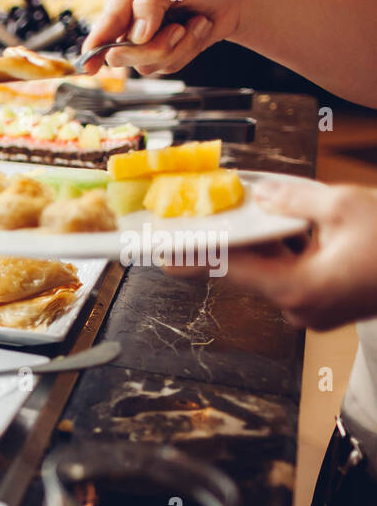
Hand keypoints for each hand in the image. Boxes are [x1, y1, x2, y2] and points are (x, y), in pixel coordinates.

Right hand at [81, 0, 245, 75]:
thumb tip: (138, 34)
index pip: (104, 24)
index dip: (94, 48)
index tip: (90, 66)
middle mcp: (131, 20)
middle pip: (120, 53)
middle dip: (152, 48)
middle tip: (176, 30)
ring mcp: (144, 41)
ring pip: (144, 65)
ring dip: (177, 47)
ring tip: (193, 24)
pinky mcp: (161, 55)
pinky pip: (165, 68)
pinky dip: (187, 51)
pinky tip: (197, 30)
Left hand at [163, 181, 376, 330]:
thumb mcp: (345, 206)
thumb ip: (294, 199)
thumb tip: (260, 193)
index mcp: (298, 289)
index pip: (229, 270)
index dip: (192, 257)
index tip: (160, 253)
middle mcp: (301, 308)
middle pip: (252, 269)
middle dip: (238, 240)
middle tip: (208, 218)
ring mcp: (315, 312)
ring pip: (276, 270)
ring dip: (270, 244)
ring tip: (265, 213)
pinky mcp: (329, 306)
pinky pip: (297, 274)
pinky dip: (292, 252)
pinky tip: (296, 228)